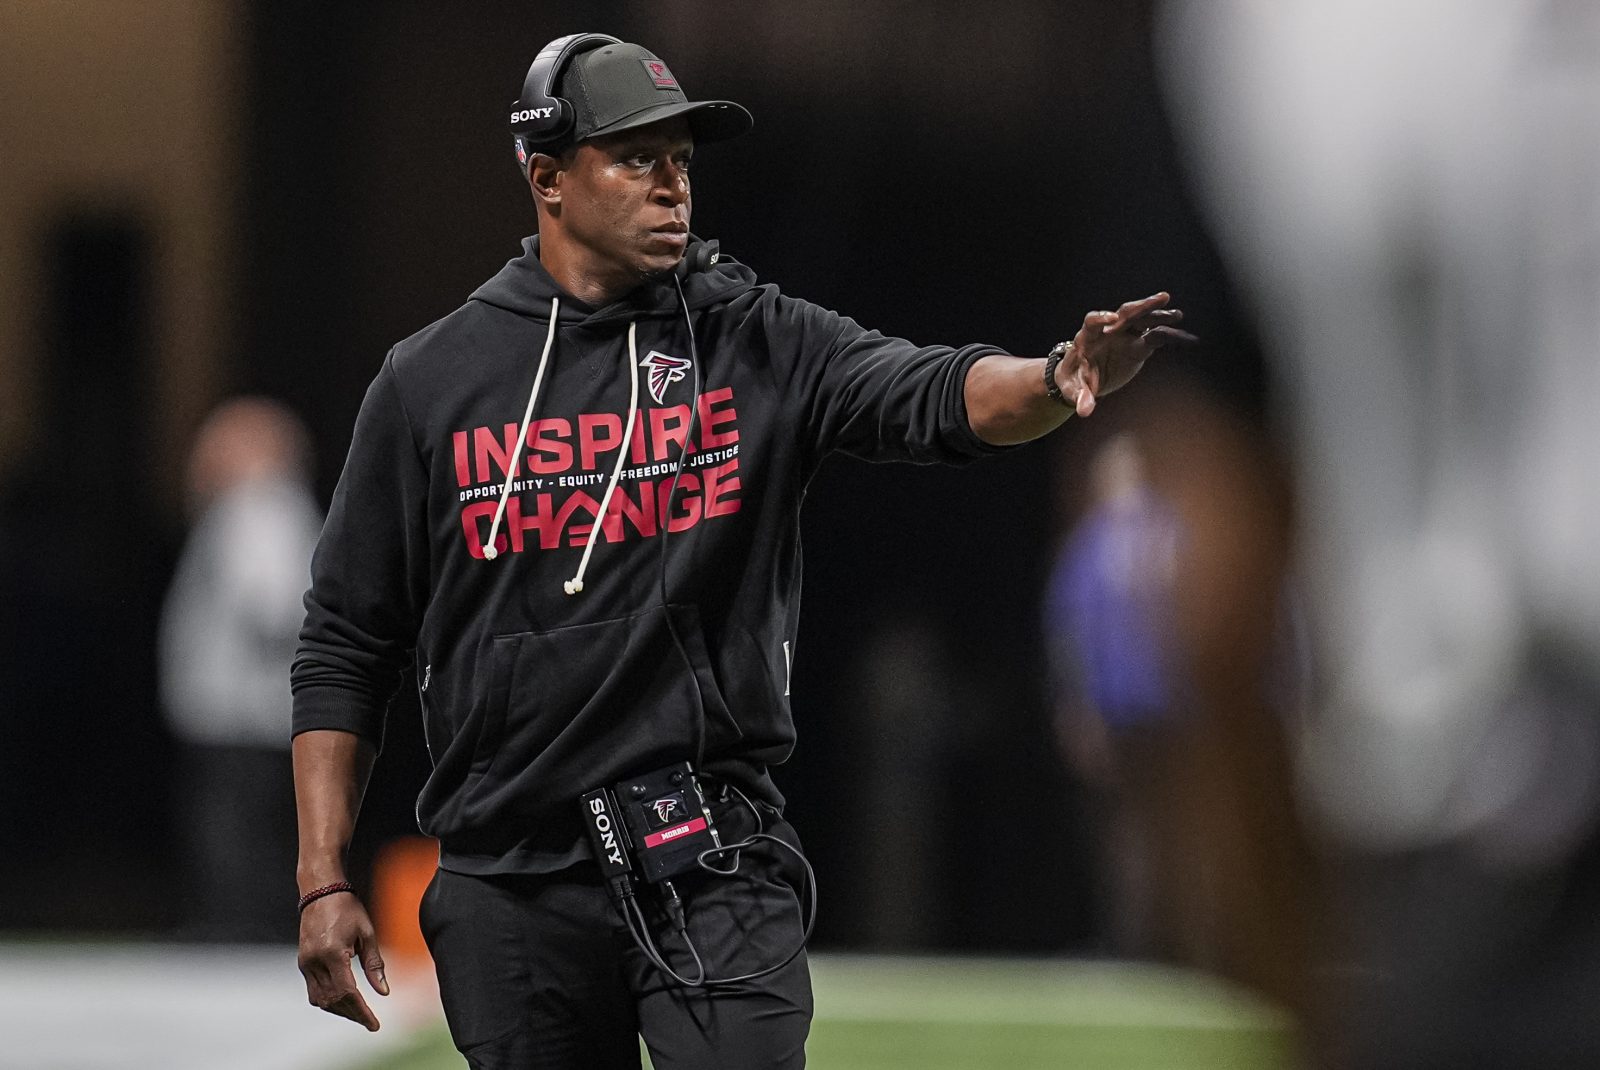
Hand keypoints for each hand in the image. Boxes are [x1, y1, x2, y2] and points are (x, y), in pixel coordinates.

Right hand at [298, 892, 388, 1030]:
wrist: (321, 892)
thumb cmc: (347, 908)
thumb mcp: (367, 934)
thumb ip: (375, 964)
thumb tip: (384, 992)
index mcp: (333, 954)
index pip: (348, 993)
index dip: (361, 1012)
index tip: (373, 1024)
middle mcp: (315, 962)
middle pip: (333, 1000)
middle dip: (352, 1013)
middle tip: (369, 1021)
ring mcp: (306, 963)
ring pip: (320, 1000)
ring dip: (339, 1009)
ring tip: (358, 1013)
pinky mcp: (303, 962)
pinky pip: (313, 990)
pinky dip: (328, 999)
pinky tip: (343, 1000)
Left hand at [1057, 293, 1196, 416]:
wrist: (1083, 381)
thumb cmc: (1073, 381)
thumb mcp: (1073, 390)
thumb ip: (1081, 397)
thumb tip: (1084, 411)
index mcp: (1087, 337)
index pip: (1093, 321)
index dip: (1102, 318)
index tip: (1113, 319)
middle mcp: (1108, 331)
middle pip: (1124, 313)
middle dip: (1142, 306)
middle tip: (1161, 298)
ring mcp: (1124, 336)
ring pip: (1143, 320)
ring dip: (1159, 315)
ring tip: (1177, 315)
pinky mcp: (1137, 347)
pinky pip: (1155, 338)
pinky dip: (1169, 336)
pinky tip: (1185, 337)